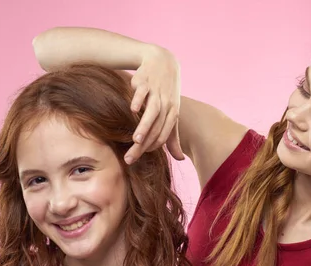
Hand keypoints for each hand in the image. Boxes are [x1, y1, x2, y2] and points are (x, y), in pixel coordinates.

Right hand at [124, 45, 183, 163]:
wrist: (162, 61)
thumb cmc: (167, 92)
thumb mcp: (172, 112)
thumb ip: (173, 136)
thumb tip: (180, 159)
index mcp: (172, 113)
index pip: (163, 136)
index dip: (152, 147)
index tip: (138, 157)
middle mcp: (166, 104)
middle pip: (156, 128)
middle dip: (143, 145)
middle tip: (129, 159)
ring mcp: (156, 92)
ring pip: (152, 112)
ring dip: (144, 126)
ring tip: (136, 140)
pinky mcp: (145, 81)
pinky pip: (142, 92)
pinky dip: (139, 100)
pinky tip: (133, 110)